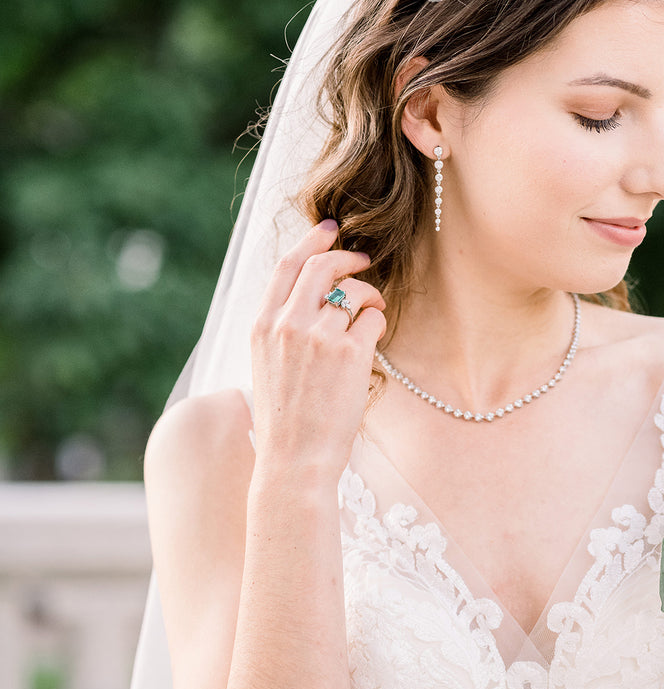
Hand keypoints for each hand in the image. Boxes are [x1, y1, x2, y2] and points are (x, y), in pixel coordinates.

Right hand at [250, 220, 386, 473]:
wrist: (294, 459)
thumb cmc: (285, 419)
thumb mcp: (267, 365)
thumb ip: (281, 329)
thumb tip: (309, 299)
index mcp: (261, 326)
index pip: (286, 266)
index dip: (311, 241)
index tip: (329, 230)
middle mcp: (286, 325)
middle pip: (322, 267)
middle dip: (348, 257)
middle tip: (365, 261)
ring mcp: (318, 338)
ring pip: (353, 291)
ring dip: (370, 294)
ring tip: (372, 309)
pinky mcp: (349, 354)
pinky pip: (373, 318)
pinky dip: (378, 322)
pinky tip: (373, 338)